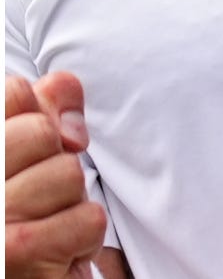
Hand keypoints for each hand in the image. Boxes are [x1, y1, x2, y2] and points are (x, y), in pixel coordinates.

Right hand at [5, 73, 104, 278]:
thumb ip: (45, 107)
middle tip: (38, 197)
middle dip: (56, 162)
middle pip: (41, 133)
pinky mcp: (16, 252)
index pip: (13, 93)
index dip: (40, 118)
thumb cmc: (28, 215)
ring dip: (70, 202)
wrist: (26, 277)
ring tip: (46, 225)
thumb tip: (62, 85)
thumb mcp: (33, 153)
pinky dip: (84, 236)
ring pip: (67, 174)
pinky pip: (87, 218)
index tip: (31, 153)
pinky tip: (58, 251)